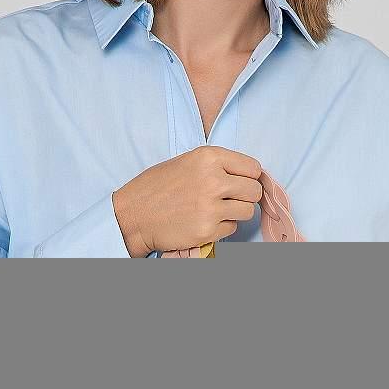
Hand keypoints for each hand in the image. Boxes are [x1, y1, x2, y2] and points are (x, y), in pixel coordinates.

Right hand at [112, 146, 263, 256]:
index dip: (250, 177)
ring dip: (236, 213)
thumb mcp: (187, 162)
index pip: (253, 168)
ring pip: (247, 211)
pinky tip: (204, 221)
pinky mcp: (207, 231)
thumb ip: (217, 166)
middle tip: (232, 199)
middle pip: (254, 191)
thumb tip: (248, 176)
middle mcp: (213, 181)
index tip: (242, 183)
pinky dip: (222, 227)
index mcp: (209, 158)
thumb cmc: (158, 187)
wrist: (134, 215)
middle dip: (247, 196)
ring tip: (217, 210)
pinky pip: (232, 229)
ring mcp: (211, 208)